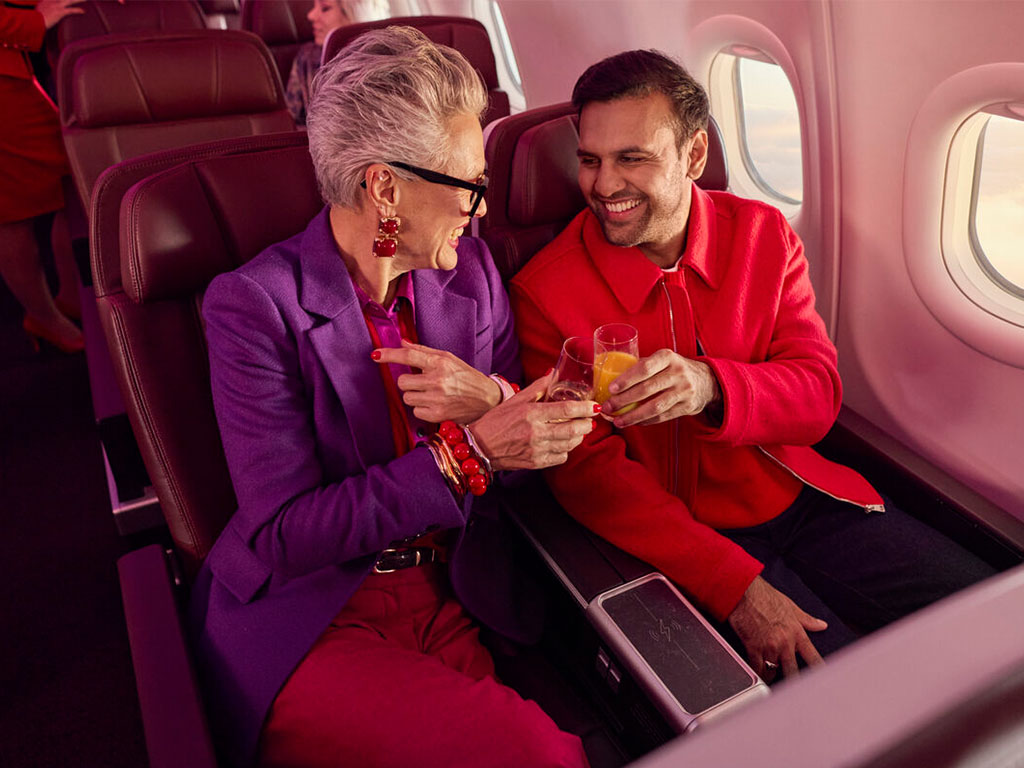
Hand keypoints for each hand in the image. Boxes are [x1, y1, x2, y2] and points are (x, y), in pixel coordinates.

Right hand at [36, 0, 84, 28]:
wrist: (33, 21)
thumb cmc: (35, 19)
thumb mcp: (39, 11)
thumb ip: (44, 9)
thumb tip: (45, 12)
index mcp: (47, 0)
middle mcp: (53, 1)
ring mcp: (57, 6)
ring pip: (70, 0)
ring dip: (79, 0)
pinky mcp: (59, 12)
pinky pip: (71, 10)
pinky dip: (78, 10)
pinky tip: (83, 11)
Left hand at [373, 340, 501, 423]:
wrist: (488, 400)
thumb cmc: (467, 377)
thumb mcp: (449, 359)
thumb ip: (424, 351)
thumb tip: (402, 342)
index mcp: (441, 362)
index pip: (409, 355)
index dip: (390, 355)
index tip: (376, 355)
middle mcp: (438, 380)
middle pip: (402, 381)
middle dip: (408, 382)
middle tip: (421, 382)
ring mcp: (437, 399)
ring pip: (407, 398)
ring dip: (415, 396)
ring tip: (432, 394)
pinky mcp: (437, 415)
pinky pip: (415, 412)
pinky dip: (422, 409)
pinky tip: (435, 405)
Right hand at [469, 372, 596, 470]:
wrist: (479, 447)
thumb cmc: (497, 421)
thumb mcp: (516, 400)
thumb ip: (538, 387)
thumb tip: (553, 373)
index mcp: (531, 414)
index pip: (566, 410)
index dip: (584, 408)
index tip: (594, 406)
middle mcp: (536, 433)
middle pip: (573, 430)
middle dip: (587, 424)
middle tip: (590, 420)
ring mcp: (537, 450)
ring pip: (570, 444)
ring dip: (578, 437)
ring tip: (578, 430)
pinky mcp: (536, 463)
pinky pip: (561, 457)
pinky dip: (566, 449)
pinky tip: (561, 442)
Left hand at [602, 349, 720, 427]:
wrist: (705, 381)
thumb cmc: (673, 369)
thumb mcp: (662, 360)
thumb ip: (642, 367)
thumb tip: (610, 380)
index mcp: (667, 357)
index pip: (645, 368)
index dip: (627, 379)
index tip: (611, 389)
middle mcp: (678, 373)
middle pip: (647, 389)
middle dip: (624, 401)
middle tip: (608, 408)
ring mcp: (684, 391)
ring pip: (654, 407)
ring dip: (633, 416)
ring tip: (617, 421)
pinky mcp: (687, 407)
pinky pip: (662, 417)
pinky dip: (645, 421)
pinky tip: (633, 422)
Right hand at [727, 576, 826, 679]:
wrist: (744, 591)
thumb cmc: (765, 596)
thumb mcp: (790, 606)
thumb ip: (806, 620)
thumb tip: (821, 625)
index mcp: (796, 632)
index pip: (813, 657)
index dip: (819, 671)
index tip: (823, 682)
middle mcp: (784, 642)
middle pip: (793, 671)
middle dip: (794, 682)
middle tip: (795, 691)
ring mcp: (768, 646)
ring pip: (773, 672)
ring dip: (772, 677)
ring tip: (772, 682)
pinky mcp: (753, 647)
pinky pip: (757, 668)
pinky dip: (757, 673)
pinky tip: (758, 676)